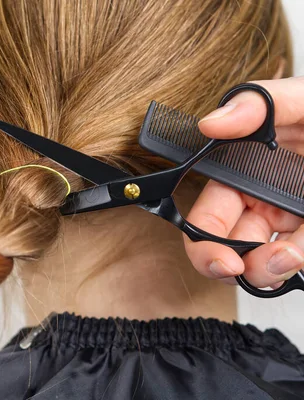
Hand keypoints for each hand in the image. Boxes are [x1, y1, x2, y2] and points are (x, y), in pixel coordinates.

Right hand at [185, 77, 303, 287]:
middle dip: (223, 262)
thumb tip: (211, 124)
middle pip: (224, 244)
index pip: (208, 211)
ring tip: (283, 259)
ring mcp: (292, 220)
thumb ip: (260, 106)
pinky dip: (293, 264)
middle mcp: (264, 199)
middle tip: (233, 267)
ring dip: (262, 270)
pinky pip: (297, 258)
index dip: (202, 236)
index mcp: (249, 168)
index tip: (218, 254)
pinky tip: (297, 255)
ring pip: (258, 262)